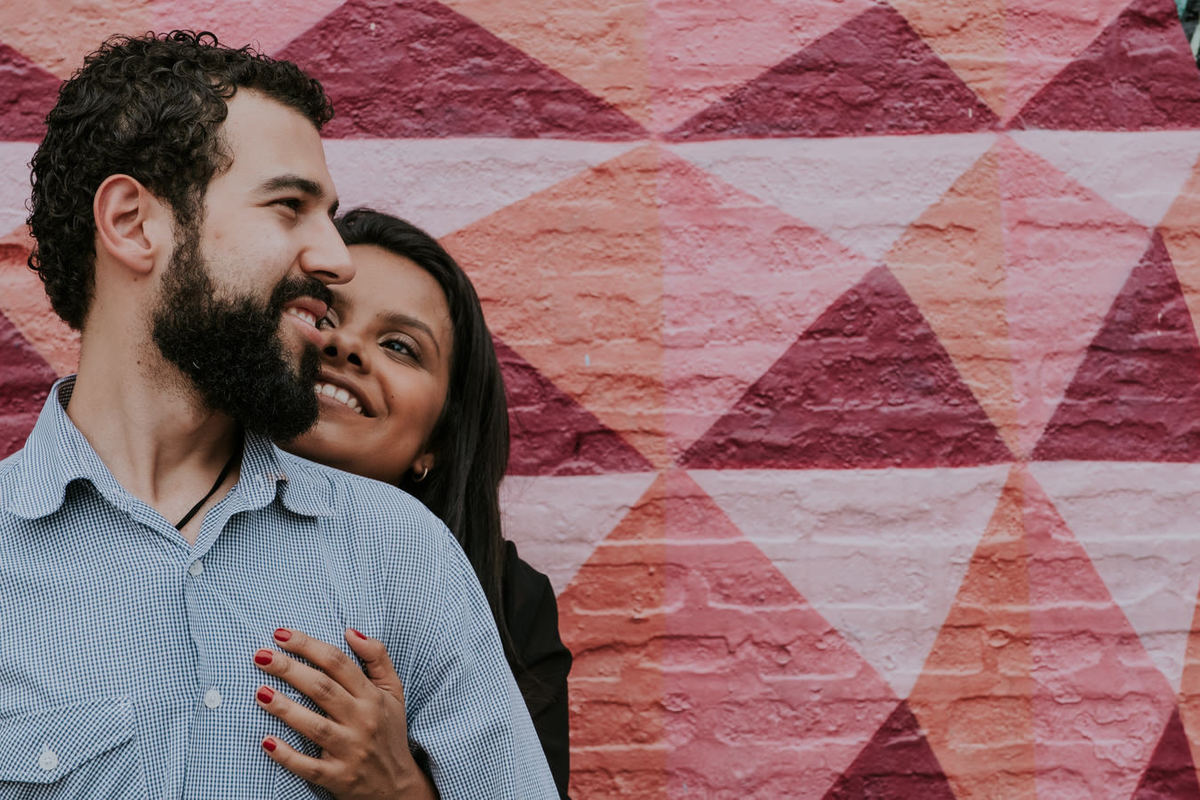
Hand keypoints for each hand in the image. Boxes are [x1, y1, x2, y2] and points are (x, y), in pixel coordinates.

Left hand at [253, 627, 438, 799]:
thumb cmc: (389, 730)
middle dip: (289, 669)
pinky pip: (309, 766)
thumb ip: (377, 657)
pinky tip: (267, 741)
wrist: (398, 785)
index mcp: (372, 696)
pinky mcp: (339, 777)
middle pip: (322, 689)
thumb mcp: (393, 691)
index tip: (281, 635)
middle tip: (260, 656)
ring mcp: (350, 750)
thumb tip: (351, 631)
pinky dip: (287, 756)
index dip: (308, 646)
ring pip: (314, 726)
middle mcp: (362, 720)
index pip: (338, 663)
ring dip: (285, 708)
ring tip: (260, 693)